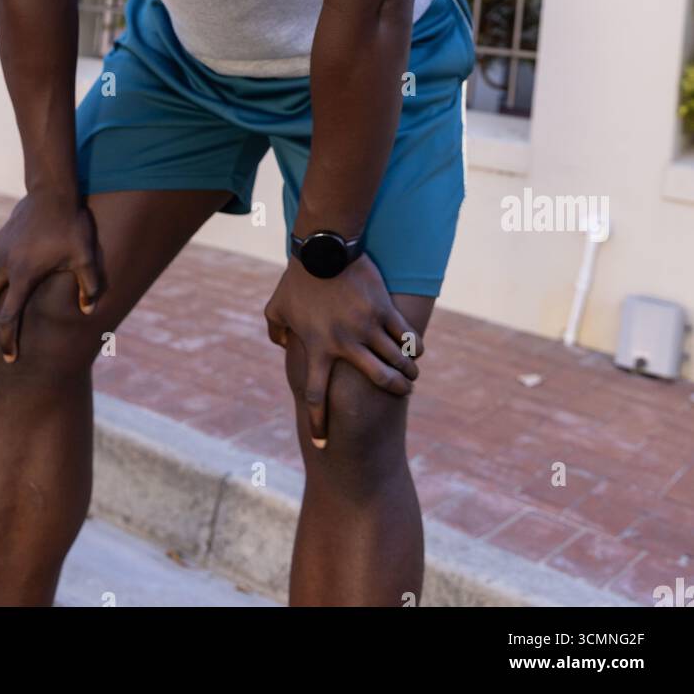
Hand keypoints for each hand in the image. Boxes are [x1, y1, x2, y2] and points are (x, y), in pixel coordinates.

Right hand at [0, 190, 102, 362]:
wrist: (53, 189)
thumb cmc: (72, 224)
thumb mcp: (85, 257)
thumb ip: (89, 286)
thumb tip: (89, 311)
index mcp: (23, 276)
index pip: (8, 318)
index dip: (8, 341)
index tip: (11, 359)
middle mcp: (5, 265)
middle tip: (3, 327)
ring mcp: (0, 249)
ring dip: (2, 290)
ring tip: (23, 292)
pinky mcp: (1, 236)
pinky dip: (7, 269)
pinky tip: (29, 262)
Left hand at [263, 252, 423, 446]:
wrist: (324, 249)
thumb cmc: (298, 279)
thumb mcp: (276, 307)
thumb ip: (275, 330)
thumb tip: (281, 344)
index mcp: (317, 348)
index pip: (316, 396)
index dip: (319, 424)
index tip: (323, 444)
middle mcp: (345, 344)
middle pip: (375, 379)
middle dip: (392, 391)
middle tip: (402, 395)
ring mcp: (367, 327)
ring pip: (395, 359)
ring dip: (408, 371)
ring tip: (413, 376)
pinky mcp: (383, 309)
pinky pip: (404, 333)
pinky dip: (414, 344)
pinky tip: (418, 350)